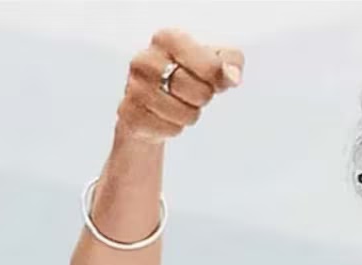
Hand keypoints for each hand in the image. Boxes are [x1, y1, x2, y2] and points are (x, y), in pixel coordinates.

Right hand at [116, 28, 243, 143]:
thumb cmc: (187, 75)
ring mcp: (134, 87)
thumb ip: (232, 61)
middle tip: (191, 92)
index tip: (215, 79)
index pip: (211, 66)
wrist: (152, 100)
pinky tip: (163, 115)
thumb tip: (232, 76)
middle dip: (204, 98)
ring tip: (176, 103)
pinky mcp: (129, 114)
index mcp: (168, 38)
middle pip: (201, 93)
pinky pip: (171, 130)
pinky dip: (174, 128)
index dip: (220, 79)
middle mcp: (145, 59)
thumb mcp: (216, 60)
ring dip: (189, 115)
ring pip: (186, 115)